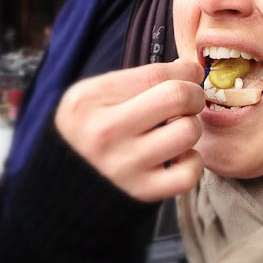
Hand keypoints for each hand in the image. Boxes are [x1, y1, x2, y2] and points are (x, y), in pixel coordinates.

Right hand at [56, 60, 204, 201]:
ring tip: (176, 129)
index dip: (185, 71)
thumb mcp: (97, 93)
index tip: (190, 74)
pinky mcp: (141, 191)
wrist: (69, 178)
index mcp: (89, 100)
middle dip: (193, 95)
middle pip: (178, 98)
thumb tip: (192, 71)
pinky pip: (189, 173)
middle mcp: (104, 133)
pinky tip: (178, 155)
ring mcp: (123, 165)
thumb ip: (141, 77)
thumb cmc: (93, 127)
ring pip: (188, 132)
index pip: (156, 74)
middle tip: (187, 101)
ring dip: (192, 127)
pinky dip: (192, 161)